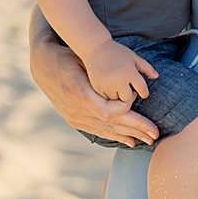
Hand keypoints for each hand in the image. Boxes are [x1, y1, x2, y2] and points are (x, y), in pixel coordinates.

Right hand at [31, 33, 157, 146]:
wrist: (42, 65)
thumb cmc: (67, 57)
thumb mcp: (83, 60)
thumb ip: (102, 75)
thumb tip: (128, 86)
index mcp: (78, 92)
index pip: (108, 111)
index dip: (126, 110)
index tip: (137, 99)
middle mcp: (75, 109)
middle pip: (111, 124)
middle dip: (135, 128)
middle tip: (156, 134)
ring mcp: (73, 117)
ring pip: (105, 130)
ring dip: (129, 135)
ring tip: (148, 140)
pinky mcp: (73, 120)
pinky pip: (97, 131)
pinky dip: (114, 136)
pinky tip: (130, 141)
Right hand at [80, 39, 156, 101]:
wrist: (95, 47)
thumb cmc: (117, 51)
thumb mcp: (133, 57)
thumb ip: (146, 67)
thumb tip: (156, 77)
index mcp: (130, 71)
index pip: (142, 89)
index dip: (144, 93)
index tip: (143, 93)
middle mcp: (119, 79)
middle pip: (128, 98)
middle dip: (129, 95)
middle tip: (128, 89)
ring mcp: (107, 84)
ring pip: (116, 100)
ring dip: (118, 96)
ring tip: (118, 89)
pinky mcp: (97, 87)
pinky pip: (105, 98)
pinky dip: (108, 96)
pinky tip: (109, 88)